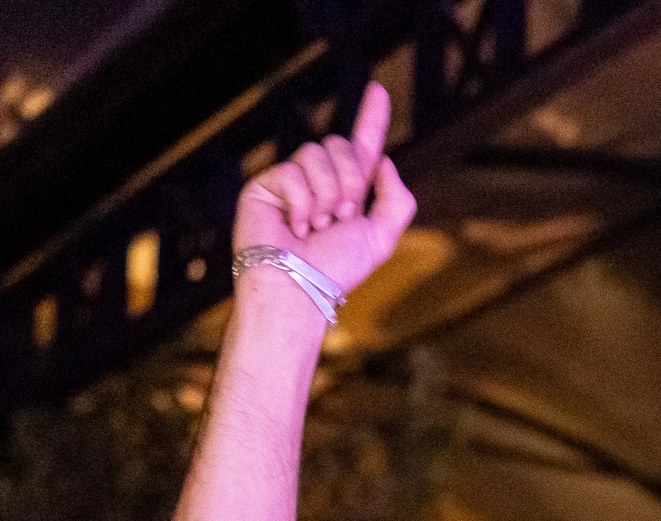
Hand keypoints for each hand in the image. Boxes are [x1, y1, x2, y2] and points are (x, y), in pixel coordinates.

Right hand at [233, 81, 416, 297]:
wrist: (298, 289)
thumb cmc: (335, 271)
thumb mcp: (381, 239)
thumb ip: (396, 200)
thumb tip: (383, 159)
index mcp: (348, 192)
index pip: (362, 148)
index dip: (372, 118)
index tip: (378, 90)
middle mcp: (319, 182)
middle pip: (342, 145)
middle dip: (350, 183)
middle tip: (338, 219)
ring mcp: (290, 182)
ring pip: (317, 153)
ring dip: (326, 196)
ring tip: (314, 228)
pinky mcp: (265, 185)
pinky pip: (292, 170)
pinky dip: (300, 202)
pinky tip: (294, 227)